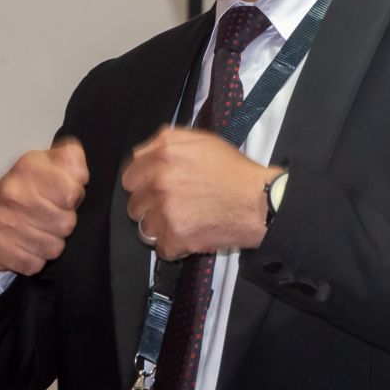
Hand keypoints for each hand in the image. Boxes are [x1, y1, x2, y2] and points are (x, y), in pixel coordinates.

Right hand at [0, 139, 88, 275]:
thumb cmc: (24, 190)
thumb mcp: (47, 164)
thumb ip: (71, 160)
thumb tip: (82, 175)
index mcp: (28, 168)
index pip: (73, 193)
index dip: (75, 197)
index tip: (65, 196)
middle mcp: (13, 194)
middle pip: (67, 223)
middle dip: (64, 222)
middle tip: (51, 215)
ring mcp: (4, 223)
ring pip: (55, 247)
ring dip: (52, 241)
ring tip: (39, 229)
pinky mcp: (0, 249)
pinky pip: (37, 263)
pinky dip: (36, 257)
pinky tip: (27, 244)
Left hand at [122, 126, 273, 259]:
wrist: (258, 201)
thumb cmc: (235, 171)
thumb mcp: (203, 140)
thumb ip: (167, 141)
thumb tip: (143, 154)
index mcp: (164, 153)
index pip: (130, 175)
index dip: (142, 184)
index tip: (153, 190)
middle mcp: (160, 180)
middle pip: (134, 203)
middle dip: (150, 207)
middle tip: (173, 206)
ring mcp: (165, 210)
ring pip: (144, 228)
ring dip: (160, 228)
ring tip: (182, 222)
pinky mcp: (175, 236)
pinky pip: (161, 248)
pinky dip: (174, 246)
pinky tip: (190, 234)